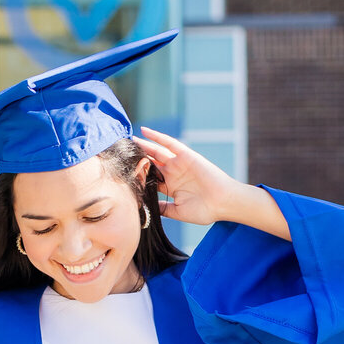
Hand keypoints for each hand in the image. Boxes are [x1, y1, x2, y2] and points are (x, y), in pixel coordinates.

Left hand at [135, 130, 287, 238]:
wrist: (223, 203)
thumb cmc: (204, 210)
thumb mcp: (177, 212)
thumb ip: (161, 208)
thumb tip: (143, 208)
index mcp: (169, 187)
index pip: (148, 178)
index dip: (136, 175)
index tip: (120, 172)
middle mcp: (172, 173)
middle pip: (150, 163)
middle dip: (136, 158)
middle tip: (120, 152)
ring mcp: (179, 164)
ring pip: (156, 152)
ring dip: (143, 145)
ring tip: (128, 140)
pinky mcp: (186, 156)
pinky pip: (169, 143)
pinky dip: (158, 137)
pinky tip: (144, 131)